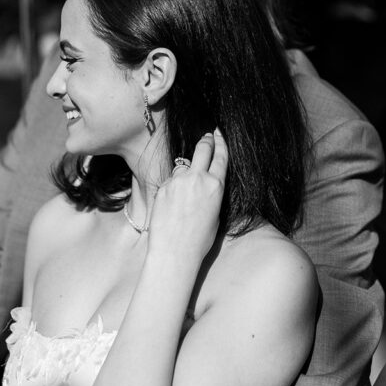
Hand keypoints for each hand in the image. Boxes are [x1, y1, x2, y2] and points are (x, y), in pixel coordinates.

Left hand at [147, 129, 227, 267]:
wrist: (174, 251)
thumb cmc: (198, 240)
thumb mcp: (215, 215)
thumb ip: (212, 194)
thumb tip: (206, 185)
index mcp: (215, 186)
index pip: (221, 156)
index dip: (221, 142)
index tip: (220, 134)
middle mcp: (197, 178)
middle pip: (203, 149)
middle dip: (207, 140)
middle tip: (208, 135)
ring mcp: (178, 181)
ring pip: (183, 165)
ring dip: (187, 169)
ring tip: (187, 186)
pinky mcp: (163, 187)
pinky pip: (171, 180)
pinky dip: (174, 185)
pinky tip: (173, 202)